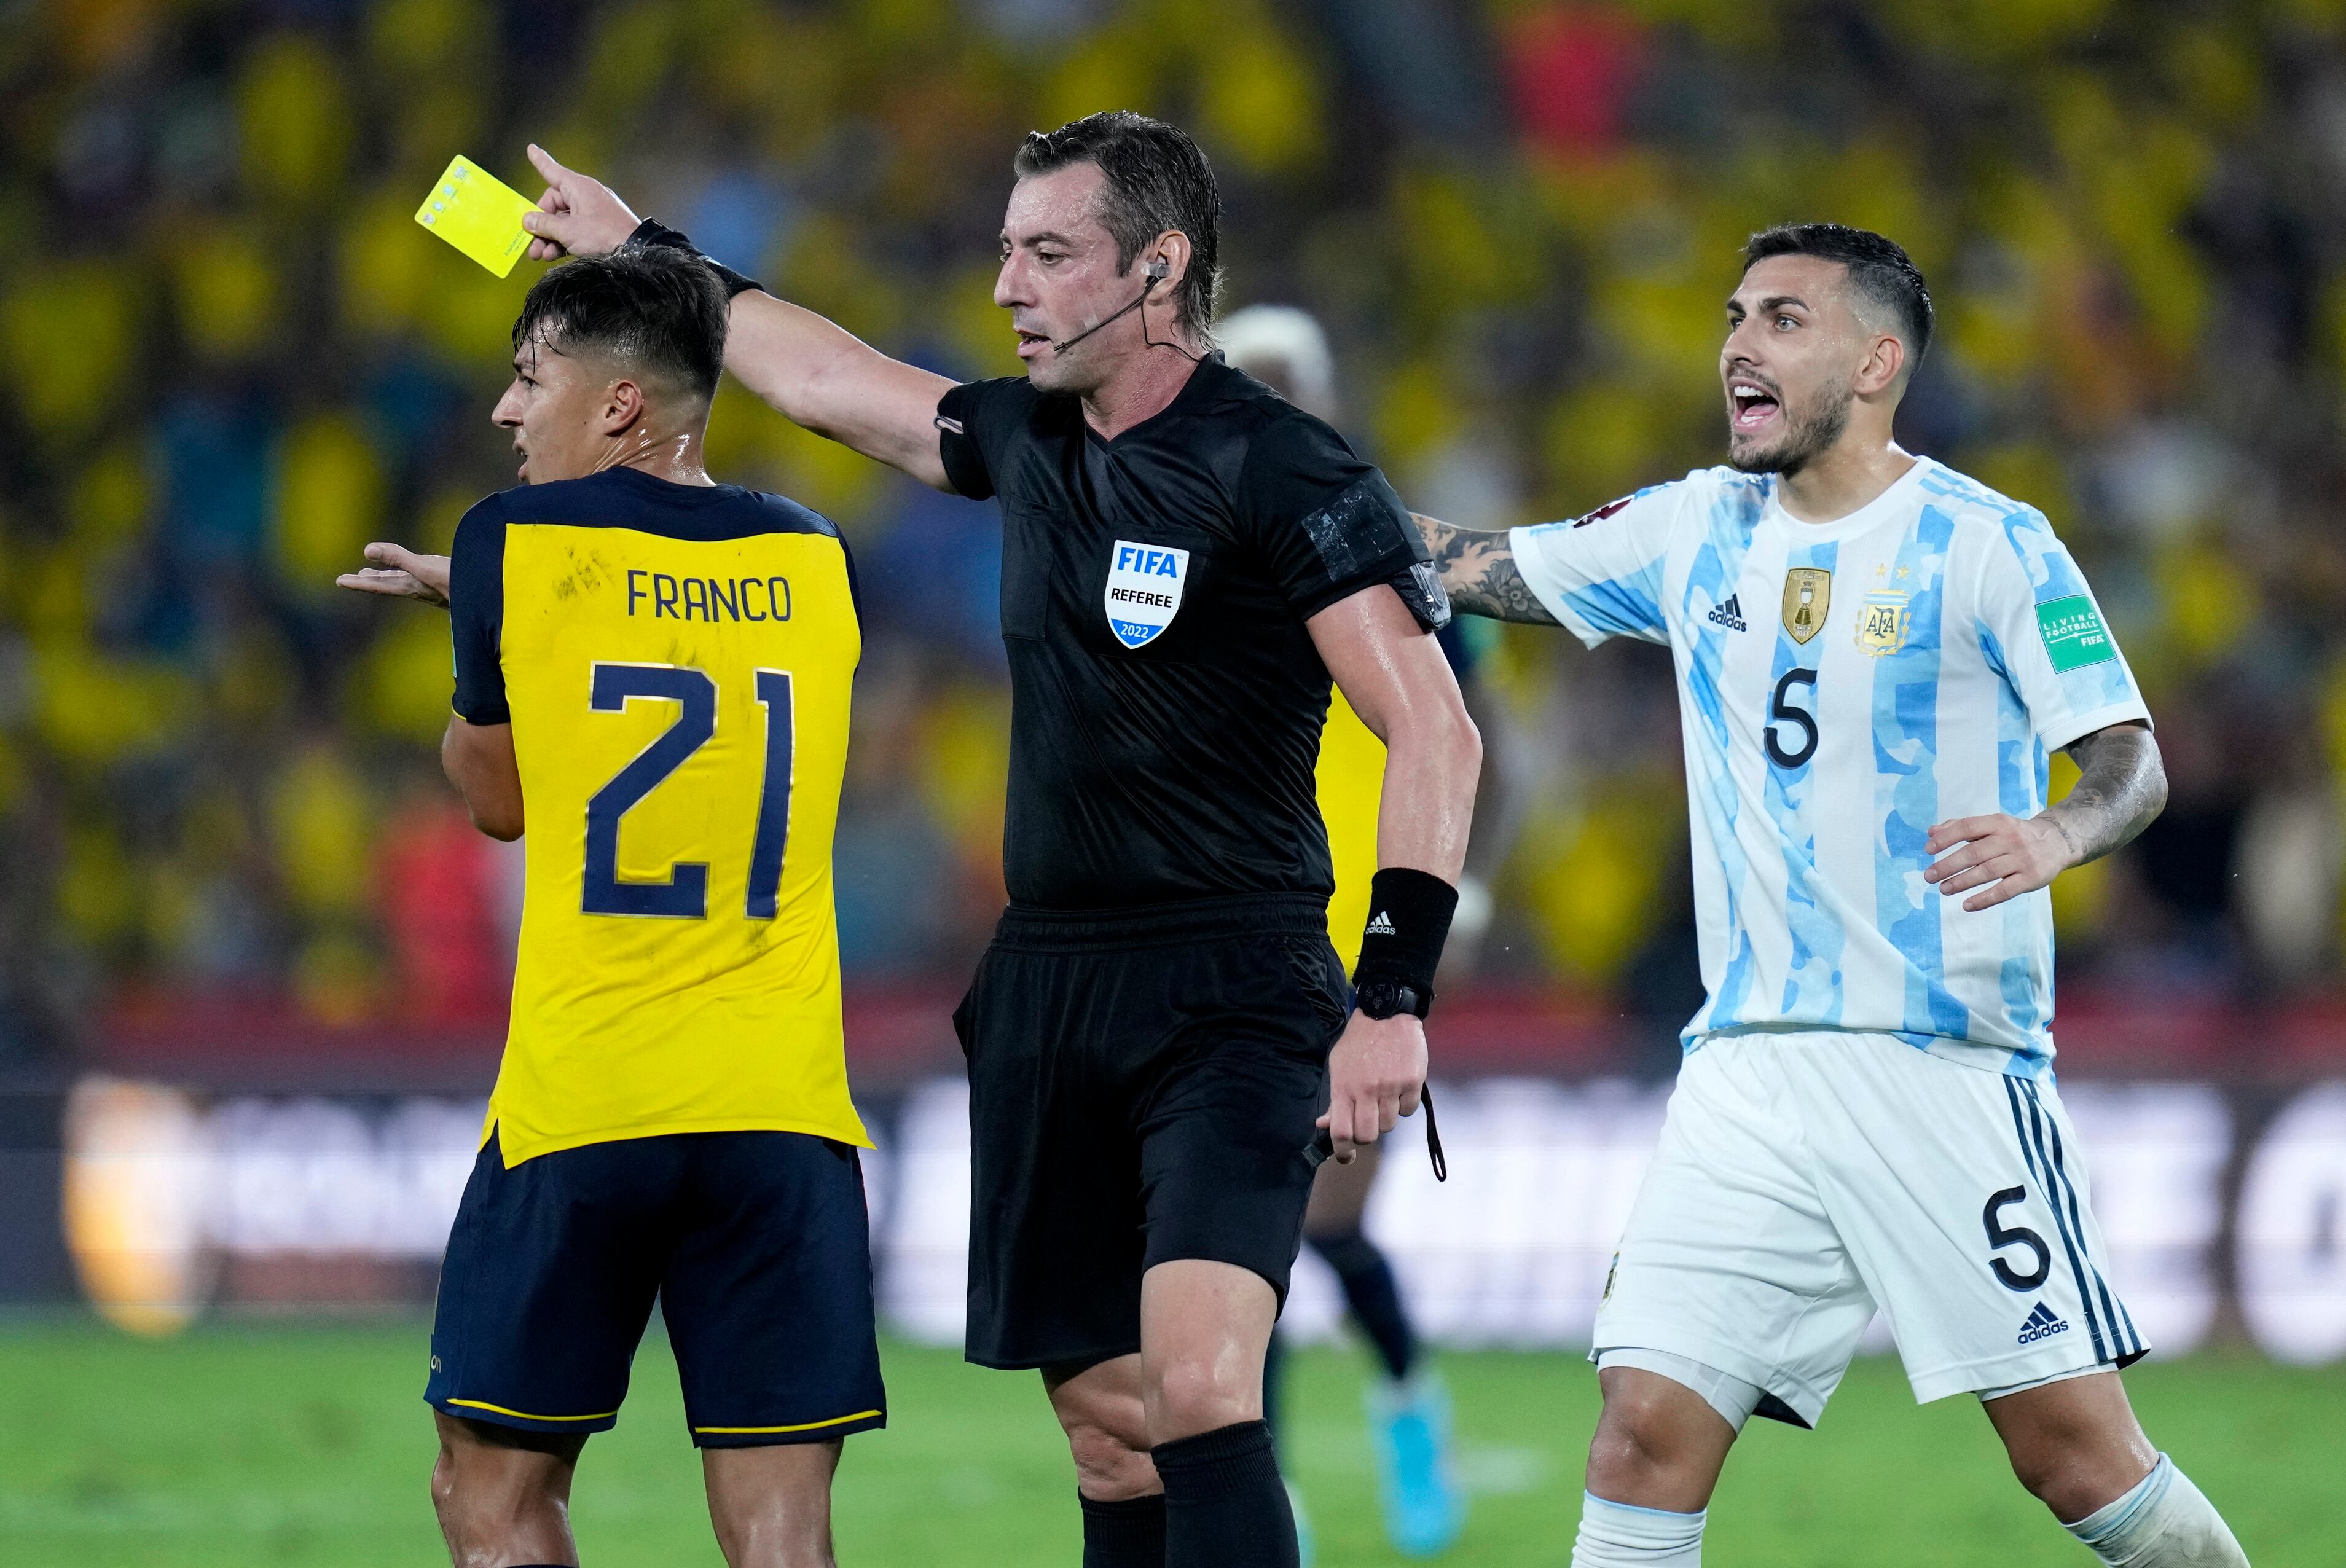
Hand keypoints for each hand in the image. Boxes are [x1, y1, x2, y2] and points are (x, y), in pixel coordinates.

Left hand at [336, 542, 450, 606]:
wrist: (492, 595)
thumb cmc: (459, 581)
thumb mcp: (425, 567)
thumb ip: (397, 557)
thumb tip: (366, 550)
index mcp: (411, 587)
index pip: (379, 586)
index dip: (359, 583)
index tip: (340, 582)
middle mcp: (420, 589)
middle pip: (388, 585)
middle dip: (370, 581)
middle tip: (352, 579)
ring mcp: (433, 587)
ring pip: (404, 581)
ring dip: (389, 577)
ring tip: (378, 573)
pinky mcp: (446, 583)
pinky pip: (421, 577)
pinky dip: (410, 572)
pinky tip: (418, 572)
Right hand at [519, 144, 641, 261]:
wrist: (636, 252)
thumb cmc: (606, 235)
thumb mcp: (568, 231)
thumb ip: (545, 224)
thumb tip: (529, 220)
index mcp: (578, 187)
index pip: (553, 171)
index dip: (540, 161)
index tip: (531, 149)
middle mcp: (586, 196)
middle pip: (554, 204)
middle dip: (540, 224)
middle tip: (531, 242)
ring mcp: (593, 212)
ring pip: (563, 221)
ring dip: (549, 237)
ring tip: (540, 254)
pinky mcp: (599, 227)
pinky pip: (575, 230)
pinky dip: (563, 240)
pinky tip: (554, 254)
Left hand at [1316, 1010, 1426, 1161]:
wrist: (1387, 1012)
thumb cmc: (1359, 1042)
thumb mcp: (1338, 1067)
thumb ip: (1335, 1100)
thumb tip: (1324, 1125)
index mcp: (1344, 1087)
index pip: (1341, 1132)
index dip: (1343, 1151)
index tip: (1346, 1157)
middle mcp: (1367, 1090)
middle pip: (1367, 1135)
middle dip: (1366, 1135)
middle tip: (1367, 1121)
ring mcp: (1391, 1086)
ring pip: (1389, 1125)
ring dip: (1385, 1118)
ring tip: (1383, 1097)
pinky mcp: (1413, 1081)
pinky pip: (1408, 1111)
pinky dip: (1403, 1106)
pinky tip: (1398, 1089)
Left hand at [1923, 813, 2076, 911]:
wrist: (2057, 842)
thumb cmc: (2014, 835)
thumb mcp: (1992, 825)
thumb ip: (1961, 827)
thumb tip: (1931, 832)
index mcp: (1998, 823)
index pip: (1968, 827)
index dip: (1947, 838)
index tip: (1928, 849)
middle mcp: (2010, 839)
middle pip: (1975, 852)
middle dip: (1949, 865)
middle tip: (1929, 876)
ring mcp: (2022, 859)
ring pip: (1987, 872)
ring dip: (1962, 882)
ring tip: (1943, 889)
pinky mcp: (2030, 879)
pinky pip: (2005, 891)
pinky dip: (1985, 899)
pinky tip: (1967, 905)